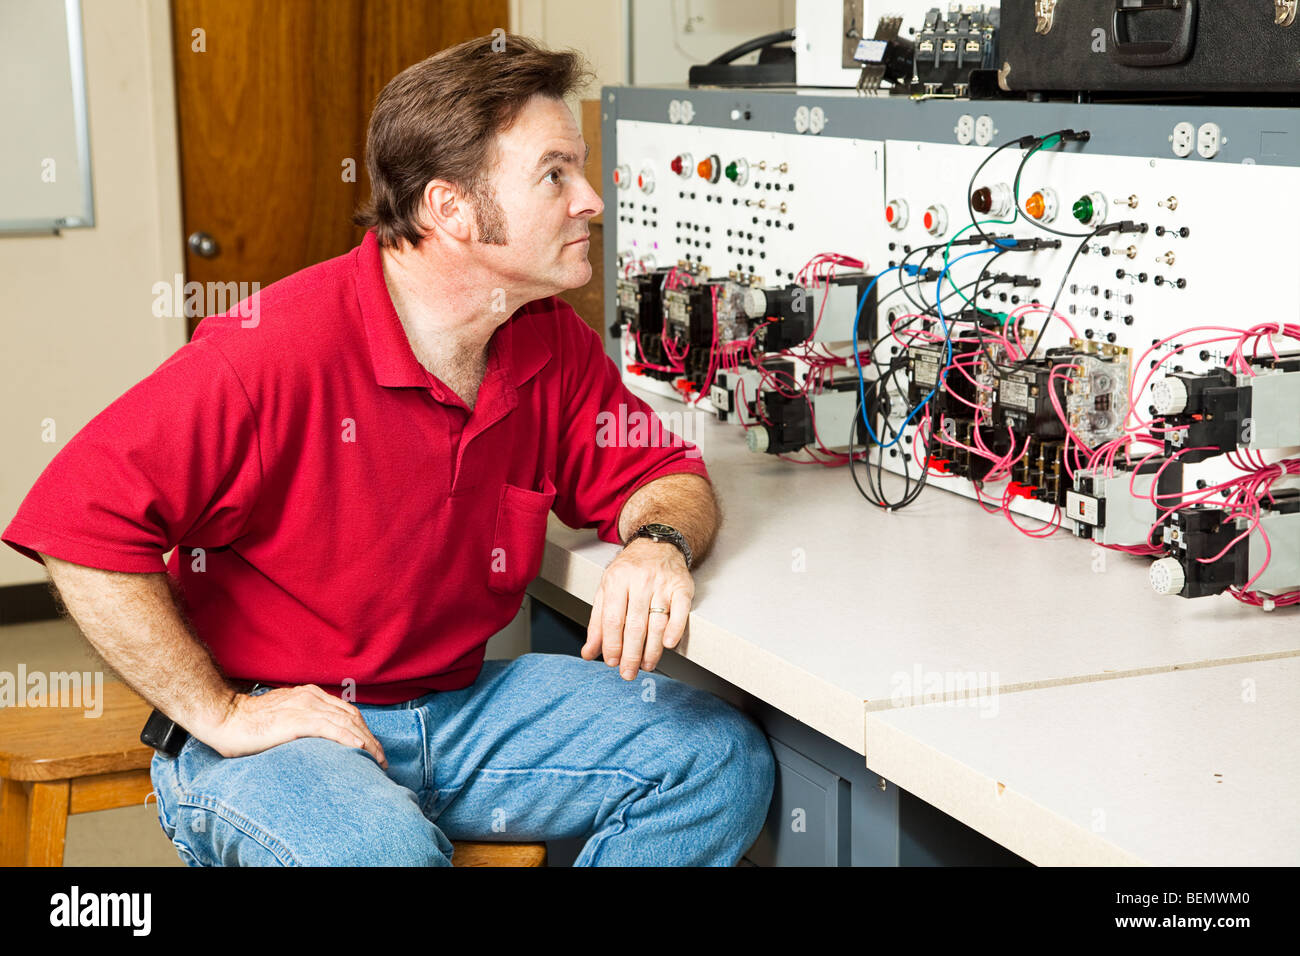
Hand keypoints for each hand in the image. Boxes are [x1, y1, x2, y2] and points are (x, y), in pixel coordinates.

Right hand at [197, 684, 387, 768]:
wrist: (223, 717)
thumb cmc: (248, 724)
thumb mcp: (283, 719)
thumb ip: (302, 724)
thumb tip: (317, 743)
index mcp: (310, 695)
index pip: (347, 712)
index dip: (363, 730)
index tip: (372, 748)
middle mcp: (312, 697)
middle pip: (352, 717)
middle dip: (370, 738)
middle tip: (381, 759)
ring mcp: (305, 706)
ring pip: (346, 722)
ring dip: (366, 741)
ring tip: (376, 759)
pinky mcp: (297, 719)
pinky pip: (331, 729)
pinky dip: (349, 738)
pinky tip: (360, 749)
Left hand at [582, 538, 693, 679]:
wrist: (657, 544)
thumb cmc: (629, 570)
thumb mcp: (606, 590)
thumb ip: (597, 623)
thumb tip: (588, 652)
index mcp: (617, 580)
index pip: (613, 619)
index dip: (612, 644)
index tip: (612, 662)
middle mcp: (640, 580)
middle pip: (635, 625)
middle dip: (631, 654)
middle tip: (628, 672)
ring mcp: (663, 583)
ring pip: (657, 622)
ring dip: (652, 649)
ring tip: (646, 665)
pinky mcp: (682, 587)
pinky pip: (680, 611)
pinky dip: (675, 630)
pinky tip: (668, 645)